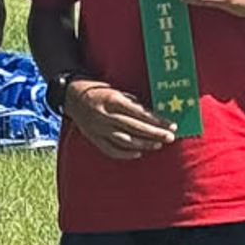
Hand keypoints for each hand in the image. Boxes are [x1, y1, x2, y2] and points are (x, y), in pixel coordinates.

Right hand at [60, 76, 175, 158]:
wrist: (73, 97)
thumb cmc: (100, 91)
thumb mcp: (117, 91)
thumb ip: (133, 103)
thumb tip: (153, 115)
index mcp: (113, 100)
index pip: (139, 113)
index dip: (157, 120)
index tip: (171, 124)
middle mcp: (105, 116)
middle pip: (134, 128)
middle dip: (154, 134)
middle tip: (170, 137)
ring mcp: (99, 129)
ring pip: (125, 140)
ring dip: (143, 144)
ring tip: (158, 145)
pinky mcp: (94, 138)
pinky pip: (110, 149)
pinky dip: (125, 153)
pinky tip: (138, 153)